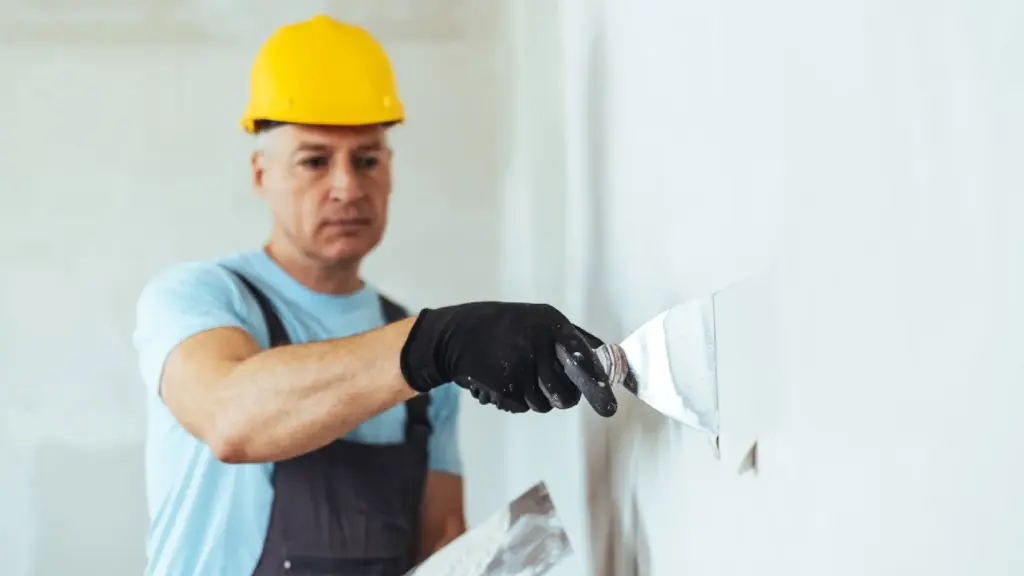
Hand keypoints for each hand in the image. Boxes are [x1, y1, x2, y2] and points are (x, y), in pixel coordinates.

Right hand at [399, 302, 617, 416]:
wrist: (456, 334)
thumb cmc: (505, 327)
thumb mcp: (539, 321)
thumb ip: (572, 340)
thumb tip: (607, 360)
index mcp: (551, 323)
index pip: (582, 358)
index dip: (597, 384)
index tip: (609, 408)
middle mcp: (538, 343)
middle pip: (567, 395)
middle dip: (561, 397)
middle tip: (547, 383)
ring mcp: (520, 365)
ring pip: (545, 405)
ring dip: (535, 397)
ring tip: (518, 373)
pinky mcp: (503, 383)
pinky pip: (522, 406)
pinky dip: (515, 400)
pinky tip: (503, 380)